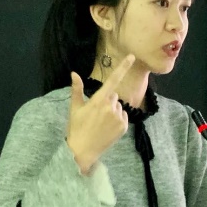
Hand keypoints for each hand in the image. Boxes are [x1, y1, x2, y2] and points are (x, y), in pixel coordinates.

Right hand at [66, 53, 134, 172]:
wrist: (82, 150)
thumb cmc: (76, 127)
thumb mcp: (75, 108)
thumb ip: (76, 89)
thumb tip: (74, 73)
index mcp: (98, 100)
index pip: (113, 80)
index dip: (123, 67)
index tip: (132, 56)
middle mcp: (110, 107)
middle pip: (113, 96)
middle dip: (107, 101)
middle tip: (95, 114)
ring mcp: (118, 117)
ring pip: (118, 106)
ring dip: (112, 111)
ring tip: (100, 123)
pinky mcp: (124, 126)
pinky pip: (123, 116)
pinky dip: (117, 120)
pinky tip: (107, 128)